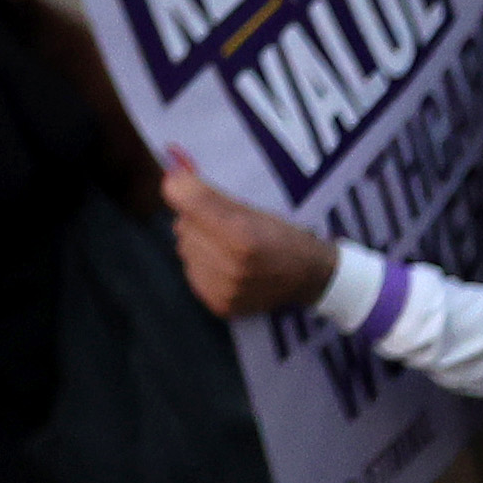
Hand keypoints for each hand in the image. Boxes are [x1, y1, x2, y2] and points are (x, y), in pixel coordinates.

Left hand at [162, 145, 338, 318]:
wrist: (311, 279)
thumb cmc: (283, 236)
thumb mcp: (254, 208)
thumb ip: (211, 193)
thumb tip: (171, 177)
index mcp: (242, 235)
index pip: (186, 200)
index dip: (181, 187)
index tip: (183, 182)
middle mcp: (230, 265)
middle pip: (182, 225)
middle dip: (195, 219)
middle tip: (222, 223)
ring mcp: (223, 290)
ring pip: (184, 249)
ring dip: (198, 243)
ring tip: (228, 247)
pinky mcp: (219, 305)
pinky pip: (191, 273)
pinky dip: (203, 266)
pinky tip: (226, 267)